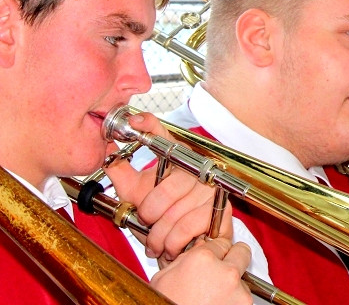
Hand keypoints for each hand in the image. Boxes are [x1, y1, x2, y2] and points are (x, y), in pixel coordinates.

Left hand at [106, 111, 233, 260]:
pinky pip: (188, 226)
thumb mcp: (135, 196)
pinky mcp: (219, 209)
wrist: (185, 248)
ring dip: (159, 234)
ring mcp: (209, 188)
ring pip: (175, 212)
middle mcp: (195, 169)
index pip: (162, 136)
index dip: (149, 126)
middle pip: (167, 189)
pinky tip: (171, 245)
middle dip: (150, 212)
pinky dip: (173, 242)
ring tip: (158, 240)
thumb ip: (121, 174)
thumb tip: (106, 155)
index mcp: (174, 160)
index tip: (135, 122)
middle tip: (148, 221)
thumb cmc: (161, 220)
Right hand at [151, 236, 251, 304]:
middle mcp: (225, 271)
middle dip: (233, 258)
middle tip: (221, 271)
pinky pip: (243, 294)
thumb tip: (199, 249)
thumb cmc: (165, 303)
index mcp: (202, 259)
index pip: (221, 242)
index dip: (216, 251)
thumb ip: (185, 258)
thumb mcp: (163, 278)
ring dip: (232, 282)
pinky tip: (216, 303)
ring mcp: (237, 289)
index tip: (214, 257)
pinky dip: (234, 298)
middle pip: (242, 251)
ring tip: (213, 295)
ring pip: (243, 275)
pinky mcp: (245, 303)